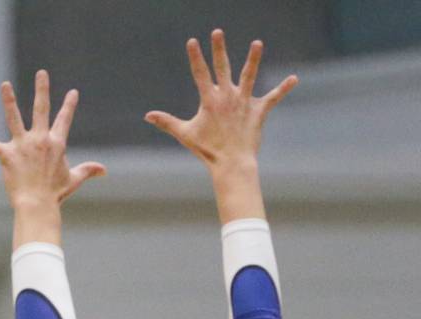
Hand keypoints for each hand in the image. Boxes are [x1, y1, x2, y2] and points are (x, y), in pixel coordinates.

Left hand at [0, 70, 104, 210]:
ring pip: (14, 117)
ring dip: (9, 100)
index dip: (69, 106)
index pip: (64, 120)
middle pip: (41, 109)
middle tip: (42, 73)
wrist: (38, 205)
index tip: (73, 93)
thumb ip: (88, 170)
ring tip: (5, 85)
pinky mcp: (6, 156)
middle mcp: (39, 140)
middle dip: (42, 89)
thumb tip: (104, 170)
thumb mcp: (73, 179)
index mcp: (56, 144)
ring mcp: (22, 146)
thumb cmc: (55, 194)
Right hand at [144, 30, 296, 169]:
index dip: (195, 57)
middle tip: (217, 32)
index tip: (192, 41)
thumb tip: (148, 115)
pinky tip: (294, 78)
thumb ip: (167, 122)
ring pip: (249, 76)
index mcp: (209, 100)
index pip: (199, 73)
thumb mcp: (185, 134)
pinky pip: (273, 97)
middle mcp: (227, 97)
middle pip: (222, 67)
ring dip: (253, 59)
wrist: (231, 164)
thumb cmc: (207, 150)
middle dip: (219, 49)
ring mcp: (244, 102)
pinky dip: (283, 88)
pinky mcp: (258, 111)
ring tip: (257, 43)